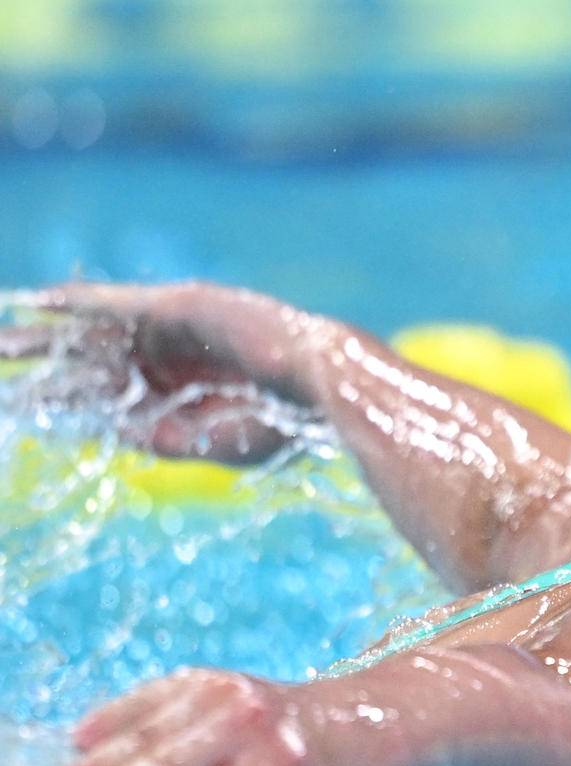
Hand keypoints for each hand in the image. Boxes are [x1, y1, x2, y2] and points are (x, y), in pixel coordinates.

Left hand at [0, 281, 327, 464]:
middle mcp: (172, 365)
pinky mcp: (179, 307)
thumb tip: (125, 440)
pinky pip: (115, 303)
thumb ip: (168, 441)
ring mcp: (174, 334)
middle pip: (91, 368)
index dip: (61, 408)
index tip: (21, 412)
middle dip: (42, 370)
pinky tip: (36, 302)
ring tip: (1, 343)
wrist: (324, 385)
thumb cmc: (286, 423)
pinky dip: (75, 301)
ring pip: (95, 335)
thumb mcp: (216, 444)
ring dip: (45, 338)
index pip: (108, 405)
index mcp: (182, 403)